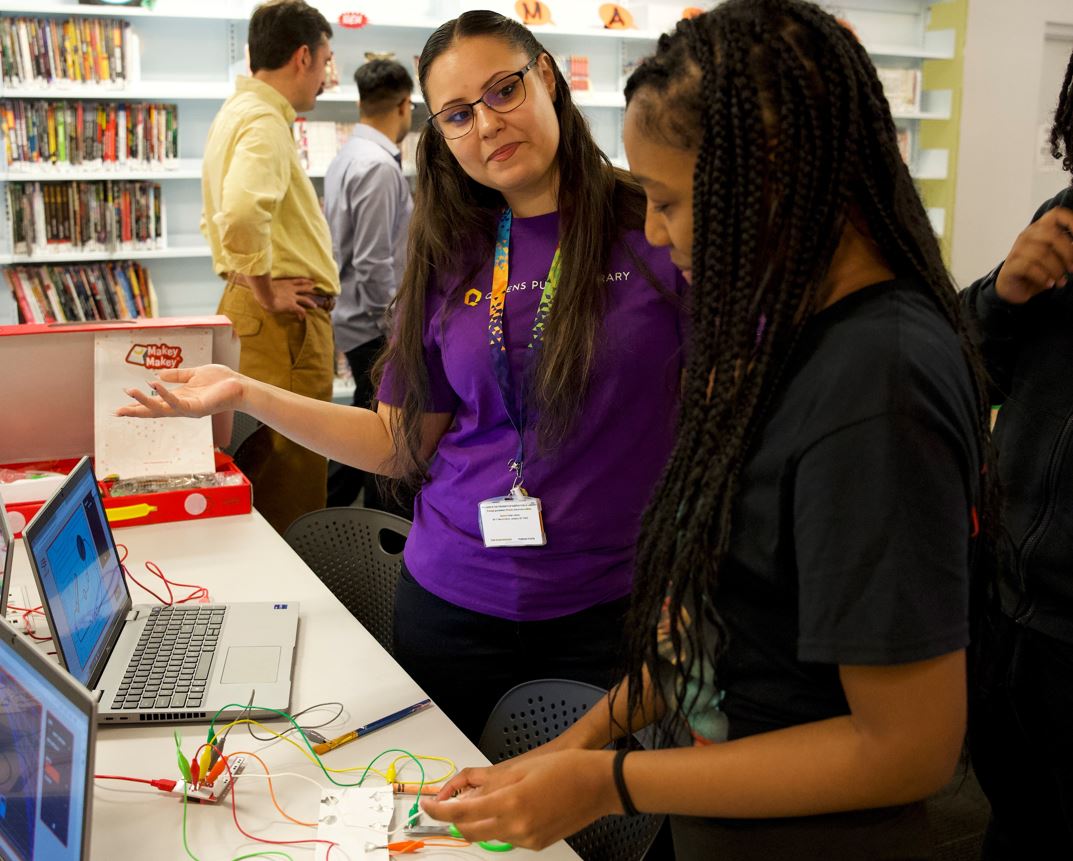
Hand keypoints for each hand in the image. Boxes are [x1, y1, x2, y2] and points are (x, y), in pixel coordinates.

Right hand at [115, 364, 245, 418]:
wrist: (240, 385)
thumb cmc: (221, 381)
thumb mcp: (194, 374)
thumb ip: (177, 375)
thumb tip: (157, 375)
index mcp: (180, 398)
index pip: (156, 403)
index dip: (139, 404)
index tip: (121, 408)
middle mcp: (182, 406)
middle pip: (154, 411)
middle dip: (136, 411)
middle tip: (117, 411)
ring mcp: (188, 409)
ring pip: (162, 408)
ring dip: (145, 401)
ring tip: (130, 392)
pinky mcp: (197, 408)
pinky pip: (177, 402)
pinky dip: (165, 394)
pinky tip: (153, 385)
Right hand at [240, 274, 318, 318]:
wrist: (265, 295)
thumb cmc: (262, 288)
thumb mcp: (265, 282)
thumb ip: (265, 280)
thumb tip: (255, 277)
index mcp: (286, 283)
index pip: (298, 281)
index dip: (305, 281)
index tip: (311, 281)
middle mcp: (291, 290)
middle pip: (304, 288)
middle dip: (311, 289)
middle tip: (316, 289)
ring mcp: (293, 297)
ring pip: (305, 299)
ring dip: (311, 302)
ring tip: (315, 306)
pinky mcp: (292, 305)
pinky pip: (301, 310)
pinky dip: (303, 314)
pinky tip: (302, 318)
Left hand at [420, 749, 618, 850]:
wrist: (600, 786)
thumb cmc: (567, 769)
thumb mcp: (522, 768)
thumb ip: (489, 783)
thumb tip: (465, 794)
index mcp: (511, 802)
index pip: (461, 814)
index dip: (439, 810)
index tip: (428, 804)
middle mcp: (517, 826)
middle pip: (470, 831)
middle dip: (455, 819)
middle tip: (448, 803)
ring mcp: (528, 838)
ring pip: (489, 835)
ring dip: (478, 821)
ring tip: (483, 800)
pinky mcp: (537, 843)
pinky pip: (508, 836)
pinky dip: (500, 824)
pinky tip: (509, 807)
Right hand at [994, 206, 1072, 304]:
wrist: (1013, 288)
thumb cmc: (1037, 270)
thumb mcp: (1055, 257)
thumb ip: (1067, 249)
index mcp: (1040, 228)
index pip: (1057, 214)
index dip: (1072, 221)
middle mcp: (1027, 235)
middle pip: (1052, 235)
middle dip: (1067, 253)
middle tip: (1072, 268)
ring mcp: (1017, 250)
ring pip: (1042, 254)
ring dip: (1056, 270)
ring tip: (1061, 281)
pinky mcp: (1010, 265)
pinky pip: (1029, 267)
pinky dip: (1043, 277)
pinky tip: (1049, 284)